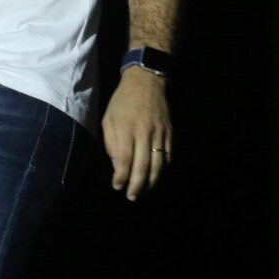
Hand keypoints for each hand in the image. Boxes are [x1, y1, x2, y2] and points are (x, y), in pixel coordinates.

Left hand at [101, 66, 171, 200]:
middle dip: (136, 185)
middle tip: (132, 197)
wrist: (146, 81)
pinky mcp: (170, 133)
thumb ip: (111, 142)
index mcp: (126, 127)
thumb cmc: (122, 100)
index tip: (117, 186)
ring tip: (144, 192)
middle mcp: (144, 132)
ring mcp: (159, 133)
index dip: (121, 176)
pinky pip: (168, 156)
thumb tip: (117, 166)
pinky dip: (162, 170)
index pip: (124, 159)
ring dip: (151, 182)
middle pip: (142, 166)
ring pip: (158, 165)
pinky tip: (155, 177)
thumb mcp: (108, 117)